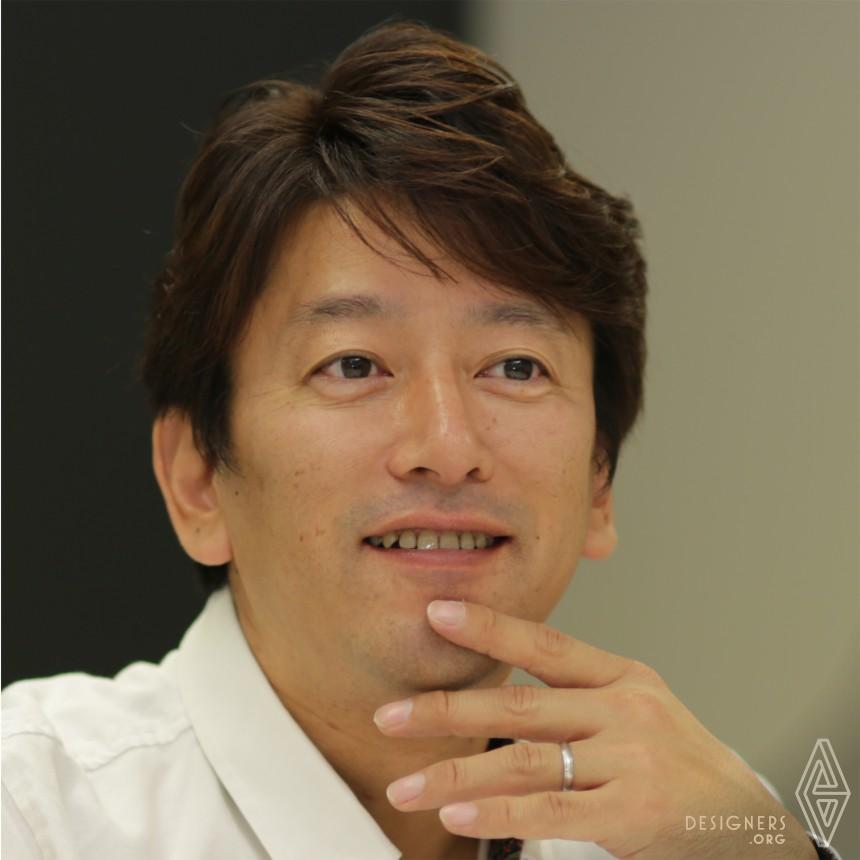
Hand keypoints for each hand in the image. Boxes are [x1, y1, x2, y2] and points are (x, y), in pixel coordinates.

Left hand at [373, 600, 816, 859]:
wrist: (746, 820)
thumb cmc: (679, 759)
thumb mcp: (636, 707)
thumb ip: (574, 695)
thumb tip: (497, 691)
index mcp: (620, 676)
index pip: (545, 642)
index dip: (488, 626)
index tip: (436, 613)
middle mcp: (623, 709)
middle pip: (519, 702)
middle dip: (446, 708)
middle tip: (390, 714)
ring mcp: (629, 759)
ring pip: (524, 759)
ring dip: (455, 772)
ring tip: (406, 786)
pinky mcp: (633, 812)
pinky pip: (551, 809)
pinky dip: (498, 812)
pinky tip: (459, 814)